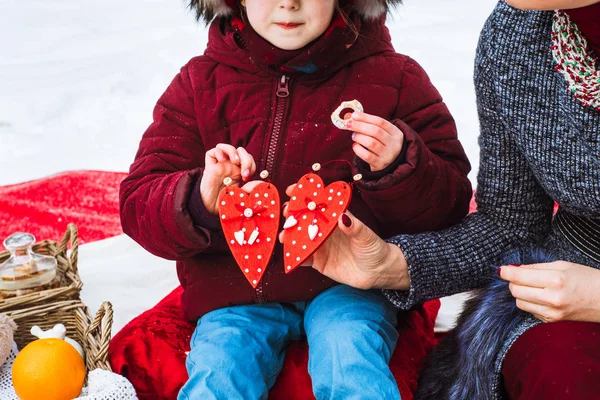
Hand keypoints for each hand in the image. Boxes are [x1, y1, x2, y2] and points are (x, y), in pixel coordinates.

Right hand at [200, 144, 255, 213]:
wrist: (211, 209)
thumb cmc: (226, 203)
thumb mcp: (243, 196)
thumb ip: (252, 188)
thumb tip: (261, 182)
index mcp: (240, 172)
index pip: (249, 159)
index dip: (251, 165)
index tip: (247, 178)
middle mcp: (230, 167)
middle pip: (241, 151)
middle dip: (246, 159)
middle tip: (245, 173)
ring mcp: (220, 165)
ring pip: (228, 148)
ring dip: (234, 152)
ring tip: (235, 162)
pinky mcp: (209, 166)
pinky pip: (213, 151)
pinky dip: (219, 151)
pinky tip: (222, 160)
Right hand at [280, 184, 409, 289]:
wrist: (377, 273)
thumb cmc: (374, 249)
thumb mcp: (366, 236)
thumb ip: (354, 227)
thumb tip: (343, 217)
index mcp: (335, 218)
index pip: (318, 203)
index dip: (304, 195)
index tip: (292, 190)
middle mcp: (325, 230)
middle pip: (304, 218)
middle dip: (292, 214)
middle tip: (286, 213)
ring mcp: (320, 245)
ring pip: (300, 237)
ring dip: (289, 235)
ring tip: (284, 235)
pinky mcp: (318, 261)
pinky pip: (303, 258)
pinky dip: (295, 256)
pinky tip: (290, 254)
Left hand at [345, 112, 403, 171]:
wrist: (391, 164)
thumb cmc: (383, 144)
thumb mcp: (382, 133)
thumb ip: (368, 124)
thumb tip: (350, 116)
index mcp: (396, 132)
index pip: (380, 122)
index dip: (366, 117)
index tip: (354, 115)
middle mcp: (394, 144)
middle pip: (376, 131)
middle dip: (360, 126)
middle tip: (349, 124)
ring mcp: (388, 155)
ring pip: (371, 143)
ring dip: (359, 137)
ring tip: (354, 136)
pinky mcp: (380, 164)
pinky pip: (367, 156)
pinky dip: (358, 149)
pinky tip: (355, 146)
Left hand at [500, 261, 599, 322]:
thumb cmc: (586, 279)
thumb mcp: (562, 265)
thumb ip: (536, 267)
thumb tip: (513, 268)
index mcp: (556, 280)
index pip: (519, 277)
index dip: (506, 272)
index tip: (501, 269)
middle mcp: (552, 298)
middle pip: (515, 291)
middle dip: (513, 282)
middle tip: (520, 276)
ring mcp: (552, 313)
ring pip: (519, 303)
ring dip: (520, 293)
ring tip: (532, 287)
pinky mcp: (552, 322)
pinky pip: (530, 311)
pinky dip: (530, 303)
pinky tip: (541, 297)